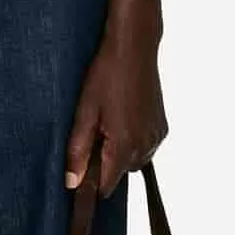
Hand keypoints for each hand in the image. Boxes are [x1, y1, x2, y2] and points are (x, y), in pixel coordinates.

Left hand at [64, 26, 167, 196]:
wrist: (134, 48)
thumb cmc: (106, 76)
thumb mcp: (84, 113)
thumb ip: (78, 151)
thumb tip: (71, 183)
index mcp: (124, 146)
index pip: (107, 185)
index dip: (91, 182)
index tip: (81, 166)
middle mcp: (146, 145)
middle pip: (121, 173)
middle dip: (105, 162)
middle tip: (94, 132)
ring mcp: (157, 136)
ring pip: (135, 160)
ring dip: (121, 151)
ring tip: (109, 121)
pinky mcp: (162, 127)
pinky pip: (146, 146)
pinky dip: (134, 140)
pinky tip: (123, 116)